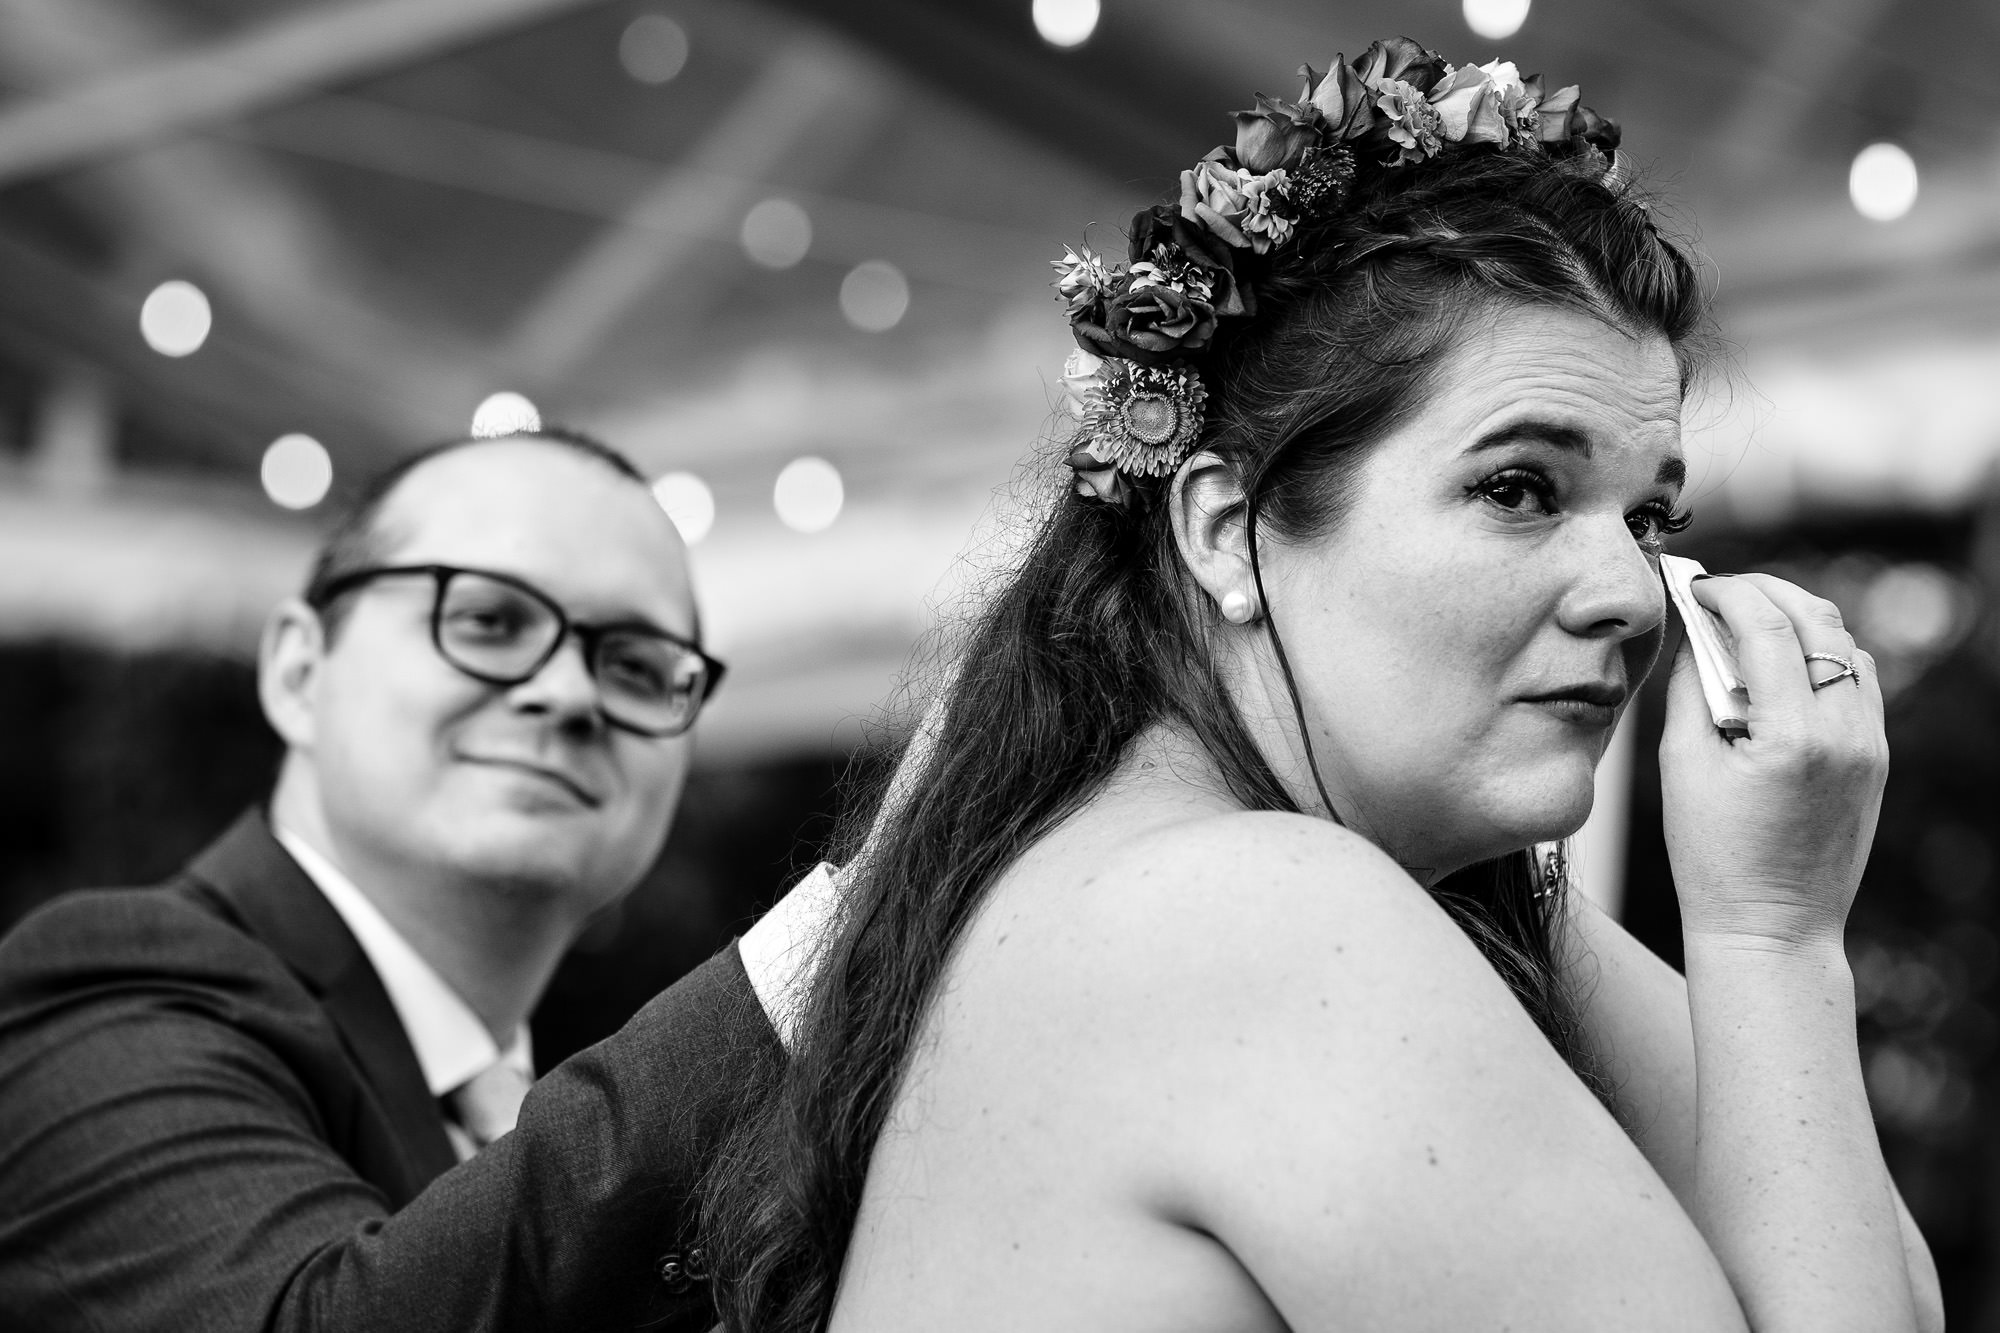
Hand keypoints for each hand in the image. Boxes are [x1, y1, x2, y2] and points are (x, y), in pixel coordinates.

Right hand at [1658, 573, 1887, 947]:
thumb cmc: (1713, 857)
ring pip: (1846, 644)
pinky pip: (1857, 682)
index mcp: (1792, 736)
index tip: (1695, 585)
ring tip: (1747, 624)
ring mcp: (1869, 745)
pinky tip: (1780, 667)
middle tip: (1720, 590)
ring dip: (1797, 620)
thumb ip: (1689, 689)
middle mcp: (1844, 733)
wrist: (1772, 927)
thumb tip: (1696, 633)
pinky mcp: (1875, 758)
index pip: (1767, 628)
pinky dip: (1820, 656)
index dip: (1727, 593)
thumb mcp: (1681, 766)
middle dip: (1765, 592)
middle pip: (1817, 620)